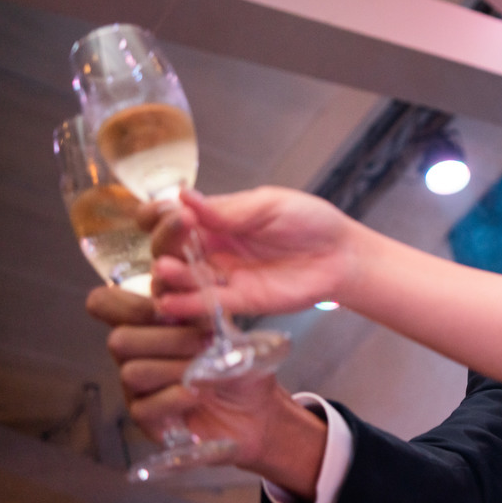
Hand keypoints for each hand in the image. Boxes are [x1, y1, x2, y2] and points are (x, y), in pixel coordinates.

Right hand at [86, 285, 324, 494]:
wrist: (255, 409)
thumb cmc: (236, 364)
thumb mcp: (227, 326)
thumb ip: (203, 303)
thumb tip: (186, 275)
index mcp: (147, 323)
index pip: (105, 304)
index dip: (125, 304)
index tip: (165, 307)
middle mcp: (136, 353)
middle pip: (119, 339)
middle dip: (167, 338)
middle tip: (207, 342)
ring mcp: (137, 388)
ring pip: (132, 372)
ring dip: (175, 368)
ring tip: (208, 371)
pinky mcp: (146, 419)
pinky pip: (144, 407)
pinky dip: (174, 398)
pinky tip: (197, 394)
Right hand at [148, 187, 357, 320]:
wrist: (341, 254)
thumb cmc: (309, 222)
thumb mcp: (269, 205)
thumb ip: (228, 209)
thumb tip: (184, 196)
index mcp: (217, 219)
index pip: (174, 218)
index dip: (160, 217)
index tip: (161, 213)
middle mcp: (214, 248)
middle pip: (171, 249)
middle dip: (165, 244)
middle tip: (175, 236)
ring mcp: (224, 276)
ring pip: (182, 280)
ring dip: (170, 277)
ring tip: (169, 270)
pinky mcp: (239, 301)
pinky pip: (206, 305)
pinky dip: (186, 305)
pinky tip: (172, 303)